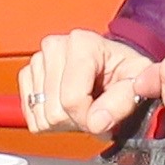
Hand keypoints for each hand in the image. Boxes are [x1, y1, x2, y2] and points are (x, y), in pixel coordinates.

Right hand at [20, 28, 164, 134]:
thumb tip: (96, 122)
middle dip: (76, 120)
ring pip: (41, 115)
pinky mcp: (27, 75)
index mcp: (81, 43)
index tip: (104, 118)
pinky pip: (30, 114)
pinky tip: (65, 107)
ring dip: (64, 121)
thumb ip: (123, 102)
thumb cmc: (124, 71)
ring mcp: (38, 60)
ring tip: (82, 107)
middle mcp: (55, 46)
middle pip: (54, 111)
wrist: (112, 67)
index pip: (72, 99)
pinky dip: (48, 119)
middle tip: (94, 111)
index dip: (89, 119)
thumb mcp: (137, 82)